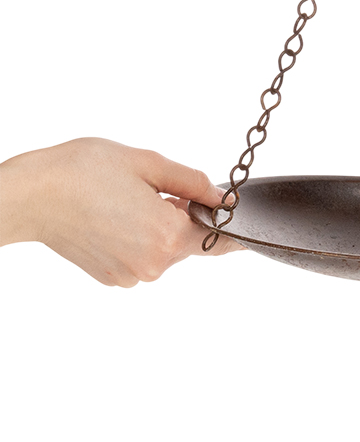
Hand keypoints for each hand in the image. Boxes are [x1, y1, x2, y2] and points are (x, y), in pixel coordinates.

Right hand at [0, 137, 240, 285]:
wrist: (32, 194)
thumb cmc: (84, 172)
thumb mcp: (149, 164)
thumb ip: (192, 182)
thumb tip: (221, 197)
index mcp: (166, 237)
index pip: (218, 240)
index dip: (232, 230)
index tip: (245, 229)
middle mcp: (151, 266)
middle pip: (187, 241)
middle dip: (182, 216)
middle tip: (153, 190)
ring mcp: (129, 275)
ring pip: (163, 248)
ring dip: (157, 226)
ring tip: (125, 201)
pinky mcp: (110, 278)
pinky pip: (140, 256)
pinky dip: (137, 238)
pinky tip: (114, 216)